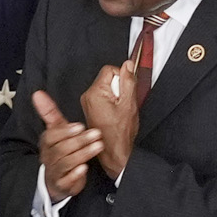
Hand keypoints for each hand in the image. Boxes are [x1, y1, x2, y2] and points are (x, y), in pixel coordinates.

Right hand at [33, 108, 101, 202]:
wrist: (55, 179)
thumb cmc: (58, 151)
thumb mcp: (55, 131)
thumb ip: (49, 113)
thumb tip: (38, 93)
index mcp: (47, 143)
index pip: (51, 136)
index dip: (65, 131)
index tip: (79, 126)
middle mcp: (49, 157)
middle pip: (61, 149)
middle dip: (79, 141)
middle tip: (96, 134)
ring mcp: (55, 171)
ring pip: (66, 163)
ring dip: (82, 154)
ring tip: (98, 146)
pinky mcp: (62, 184)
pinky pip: (66, 181)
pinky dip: (75, 175)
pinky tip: (84, 168)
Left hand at [79, 59, 143, 185]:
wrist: (114, 152)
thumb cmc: (120, 133)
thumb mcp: (129, 103)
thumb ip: (128, 81)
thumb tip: (128, 65)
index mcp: (95, 93)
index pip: (109, 70)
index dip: (122, 78)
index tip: (125, 91)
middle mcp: (88, 97)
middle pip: (107, 79)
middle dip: (118, 88)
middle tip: (122, 103)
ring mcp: (88, 103)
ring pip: (107, 88)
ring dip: (116, 96)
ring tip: (119, 111)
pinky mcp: (91, 109)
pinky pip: (103, 97)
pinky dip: (112, 103)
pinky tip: (115, 115)